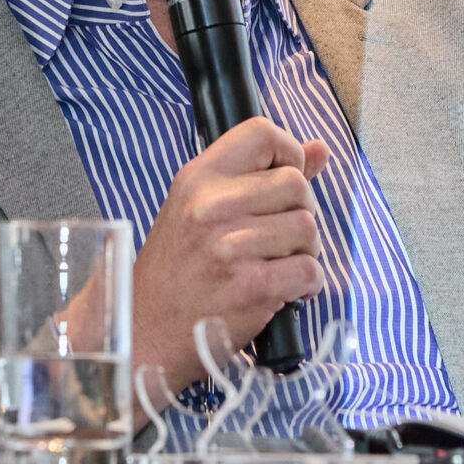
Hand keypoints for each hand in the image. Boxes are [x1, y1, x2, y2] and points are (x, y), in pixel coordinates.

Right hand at [133, 116, 328, 392]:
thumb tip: (319, 150)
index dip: (287, 152)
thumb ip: (259, 175)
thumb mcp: (199, 208)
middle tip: (280, 237)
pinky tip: (285, 291)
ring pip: (308, 228)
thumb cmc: (175, 271)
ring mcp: (232, 246)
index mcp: (198, 179)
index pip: (262, 132)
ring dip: (304, 251)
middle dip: (300, 212)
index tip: (284, 179)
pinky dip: (308, 285)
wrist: (144, 331)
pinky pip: (310, 270)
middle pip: (296, 184)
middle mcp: (212, 206)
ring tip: (278, 265)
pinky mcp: (252, 287)